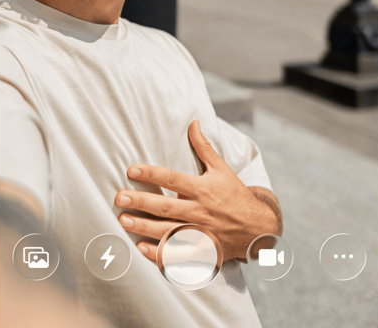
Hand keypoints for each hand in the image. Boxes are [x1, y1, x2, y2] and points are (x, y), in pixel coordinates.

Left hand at [115, 120, 281, 261]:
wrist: (258, 227)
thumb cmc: (235, 194)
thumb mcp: (222, 168)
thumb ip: (204, 147)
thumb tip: (193, 123)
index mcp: (203, 189)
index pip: (173, 179)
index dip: (152, 173)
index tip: (131, 170)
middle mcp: (200, 211)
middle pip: (166, 206)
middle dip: (141, 202)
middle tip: (119, 197)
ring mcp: (201, 233)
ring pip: (168, 231)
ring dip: (144, 227)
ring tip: (123, 221)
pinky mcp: (203, 252)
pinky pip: (178, 255)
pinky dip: (160, 253)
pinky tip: (141, 248)